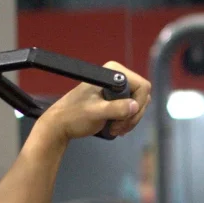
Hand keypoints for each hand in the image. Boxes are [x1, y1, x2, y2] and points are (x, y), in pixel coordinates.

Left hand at [37, 62, 152, 141]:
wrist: (61, 124)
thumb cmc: (74, 116)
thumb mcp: (96, 113)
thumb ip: (116, 108)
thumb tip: (134, 106)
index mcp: (112, 73)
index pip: (142, 86)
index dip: (138, 103)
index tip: (126, 117)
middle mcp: (117, 77)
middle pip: (142, 97)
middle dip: (133, 115)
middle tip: (118, 128)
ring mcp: (117, 88)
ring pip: (138, 105)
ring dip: (129, 120)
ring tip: (115, 129)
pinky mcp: (116, 98)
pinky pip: (131, 109)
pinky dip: (127, 120)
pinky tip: (116, 127)